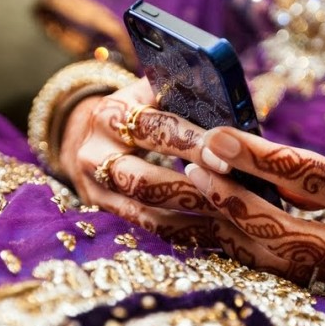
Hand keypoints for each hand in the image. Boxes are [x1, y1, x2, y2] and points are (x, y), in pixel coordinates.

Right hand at [59, 77, 219, 245]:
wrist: (90, 132)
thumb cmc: (139, 110)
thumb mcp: (153, 93)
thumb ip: (186, 96)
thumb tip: (234, 110)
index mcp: (114, 113)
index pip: (156, 129)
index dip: (191, 146)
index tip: (226, 161)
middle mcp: (96, 150)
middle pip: (143, 179)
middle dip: (189, 190)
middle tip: (231, 198)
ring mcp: (96, 184)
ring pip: (144, 208)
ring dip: (188, 216)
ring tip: (229, 218)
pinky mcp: (103, 207)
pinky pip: (146, 225)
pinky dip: (181, 230)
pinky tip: (212, 232)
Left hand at [185, 128, 324, 291]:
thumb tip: (261, 170)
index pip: (314, 178)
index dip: (261, 159)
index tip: (217, 139)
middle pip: (287, 230)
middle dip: (234, 199)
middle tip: (195, 167)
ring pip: (274, 259)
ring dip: (226, 225)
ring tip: (194, 191)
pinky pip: (275, 272)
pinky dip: (238, 248)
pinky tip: (209, 224)